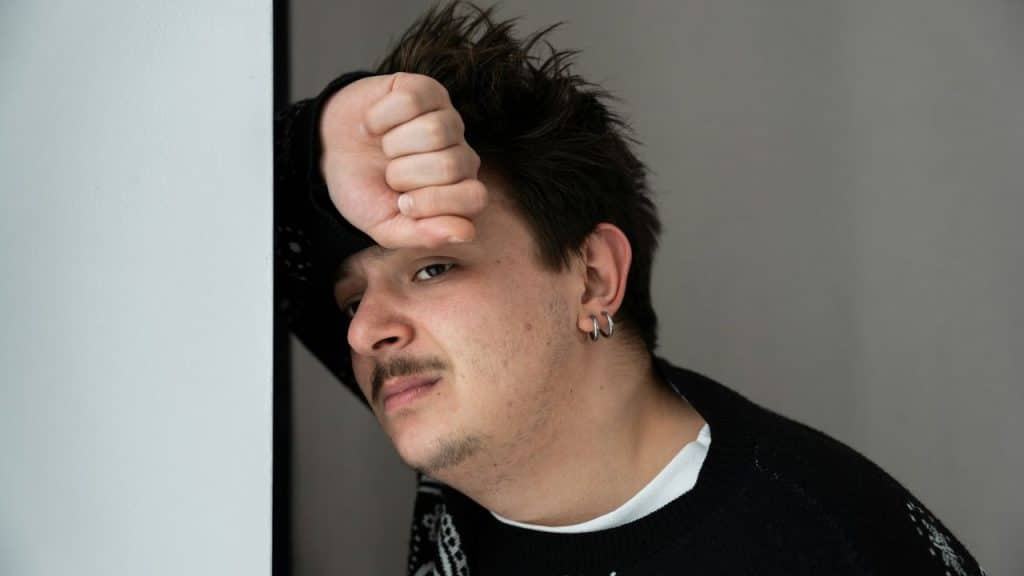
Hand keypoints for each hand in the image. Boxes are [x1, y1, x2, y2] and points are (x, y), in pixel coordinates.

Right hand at [319, 72, 486, 248]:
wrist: (330, 152)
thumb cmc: (364, 190)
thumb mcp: (387, 227)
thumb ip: (425, 235)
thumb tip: (465, 232)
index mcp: (459, 190)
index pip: (474, 198)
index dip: (433, 203)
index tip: (402, 204)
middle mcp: (461, 153)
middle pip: (450, 165)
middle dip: (406, 174)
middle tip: (390, 174)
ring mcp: (447, 118)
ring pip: (434, 130)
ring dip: (394, 144)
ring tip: (384, 148)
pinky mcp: (425, 89)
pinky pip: (411, 101)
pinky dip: (380, 117)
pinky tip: (375, 125)